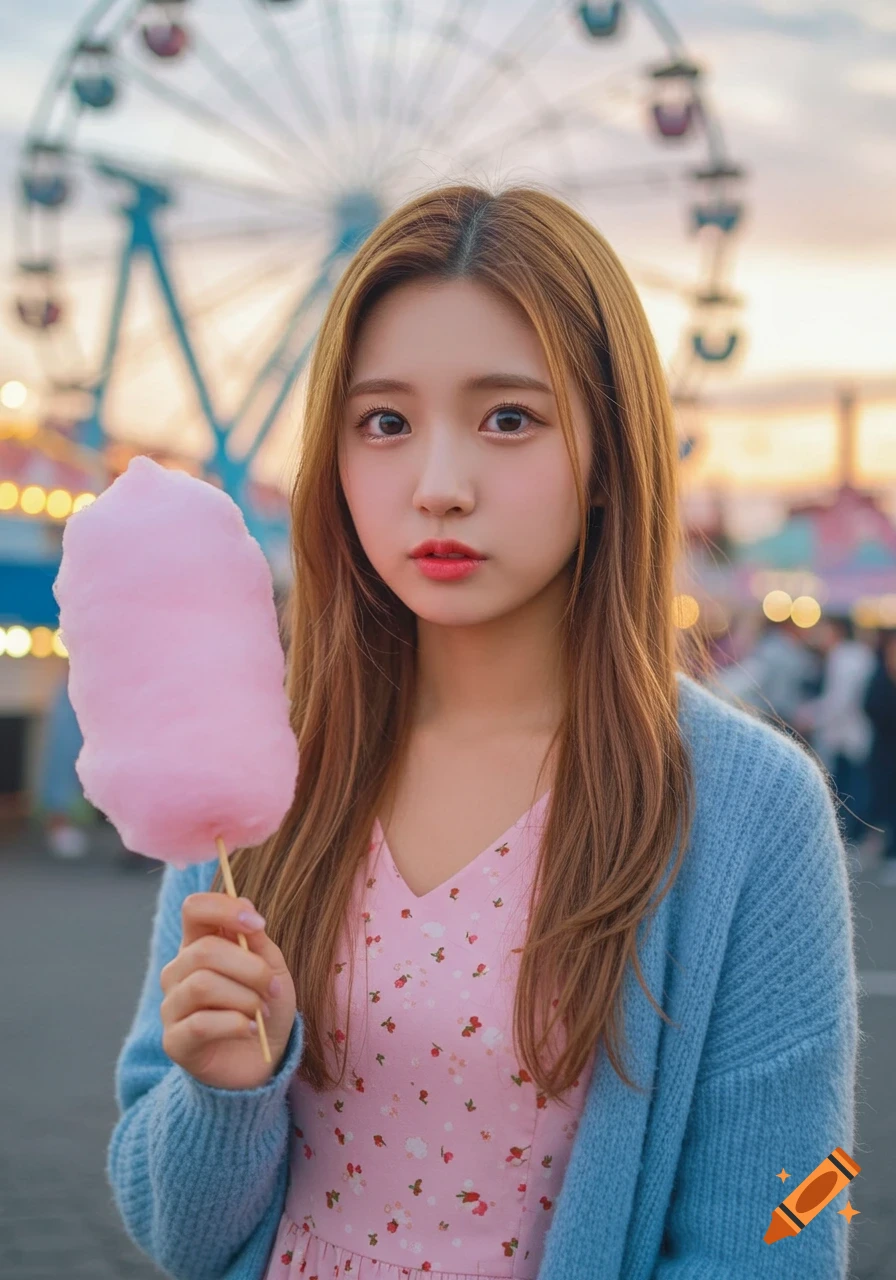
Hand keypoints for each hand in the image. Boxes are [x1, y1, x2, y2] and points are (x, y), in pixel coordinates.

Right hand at [160, 892, 297, 1090]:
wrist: (263, 1060)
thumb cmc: (265, 1006)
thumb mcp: (271, 968)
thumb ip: (255, 940)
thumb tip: (244, 905)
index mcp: (198, 945)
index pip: (194, 909)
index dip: (224, 909)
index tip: (258, 924)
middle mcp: (177, 972)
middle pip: (204, 951)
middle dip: (250, 968)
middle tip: (273, 988)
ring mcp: (171, 1006)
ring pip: (203, 985)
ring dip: (245, 997)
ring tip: (262, 1011)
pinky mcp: (174, 1041)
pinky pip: (201, 1024)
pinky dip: (235, 1024)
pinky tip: (250, 1029)